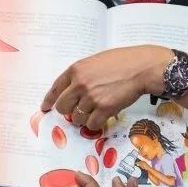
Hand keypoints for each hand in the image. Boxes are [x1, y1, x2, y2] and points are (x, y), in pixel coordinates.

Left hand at [41, 45, 171, 130]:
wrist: (141, 68)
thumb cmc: (122, 62)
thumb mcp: (95, 62)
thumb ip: (82, 75)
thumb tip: (73, 92)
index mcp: (76, 70)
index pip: (55, 88)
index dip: (49, 100)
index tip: (46, 108)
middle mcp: (80, 84)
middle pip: (62, 107)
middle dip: (69, 111)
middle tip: (78, 111)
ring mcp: (91, 97)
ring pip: (76, 118)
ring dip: (84, 118)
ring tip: (95, 112)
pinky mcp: (104, 109)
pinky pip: (91, 124)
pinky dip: (95, 124)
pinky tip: (102, 117)